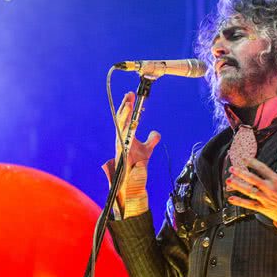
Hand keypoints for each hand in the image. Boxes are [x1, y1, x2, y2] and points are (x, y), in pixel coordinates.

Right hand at [102, 92, 159, 212]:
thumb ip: (152, 140)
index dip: (128, 107)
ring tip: (128, 103)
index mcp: (126, 136)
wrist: (134, 181)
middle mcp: (121, 138)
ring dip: (124, 115)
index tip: (131, 95)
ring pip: (120, 126)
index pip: (126, 118)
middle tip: (129, 95)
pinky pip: (123, 139)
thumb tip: (155, 132)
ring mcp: (120, 145)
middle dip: (124, 107)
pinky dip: (125, 131)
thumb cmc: (137, 165)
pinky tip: (128, 123)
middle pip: (121, 119)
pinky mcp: (122, 153)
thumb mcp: (147, 150)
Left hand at [226, 155, 276, 225]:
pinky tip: (232, 199)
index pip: (263, 169)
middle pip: (252, 179)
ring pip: (248, 191)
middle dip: (241, 173)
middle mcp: (269, 190)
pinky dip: (240, 202)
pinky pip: (250, 205)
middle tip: (232, 168)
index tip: (245, 159)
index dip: (253, 162)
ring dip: (237, 185)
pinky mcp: (264, 209)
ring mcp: (266, 200)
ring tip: (229, 181)